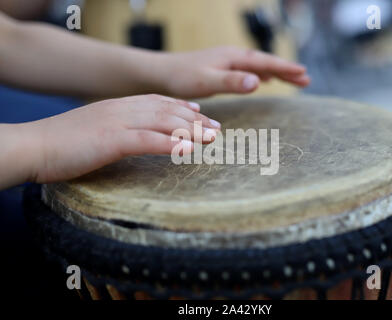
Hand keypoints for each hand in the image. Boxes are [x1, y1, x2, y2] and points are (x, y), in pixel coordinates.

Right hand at [9, 94, 218, 185]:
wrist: (34, 145)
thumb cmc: (63, 142)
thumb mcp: (96, 129)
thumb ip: (118, 129)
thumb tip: (134, 137)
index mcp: (118, 106)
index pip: (157, 102)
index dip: (182, 107)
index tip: (201, 112)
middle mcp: (122, 110)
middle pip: (167, 111)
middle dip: (195, 119)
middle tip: (216, 128)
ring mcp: (117, 123)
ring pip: (163, 123)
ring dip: (190, 130)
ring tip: (211, 138)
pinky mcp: (111, 140)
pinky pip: (147, 140)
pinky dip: (170, 144)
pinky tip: (188, 150)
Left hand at [160, 46, 309, 98]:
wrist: (162, 73)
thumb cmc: (182, 78)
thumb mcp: (207, 81)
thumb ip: (232, 82)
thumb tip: (259, 81)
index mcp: (232, 57)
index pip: (265, 62)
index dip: (285, 68)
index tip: (304, 74)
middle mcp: (232, 56)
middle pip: (266, 62)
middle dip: (286, 70)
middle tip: (306, 80)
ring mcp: (227, 61)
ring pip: (258, 66)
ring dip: (276, 72)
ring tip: (293, 79)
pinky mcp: (221, 68)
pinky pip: (248, 69)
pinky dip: (261, 74)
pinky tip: (264, 80)